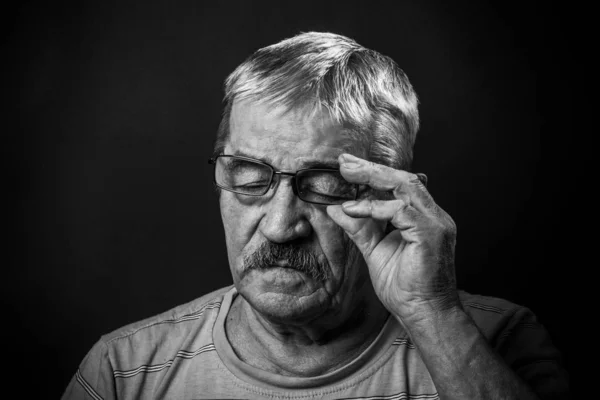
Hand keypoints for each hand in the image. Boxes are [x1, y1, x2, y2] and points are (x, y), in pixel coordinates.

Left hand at [327, 153, 460, 324]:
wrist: (423, 313)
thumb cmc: (404, 287)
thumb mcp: (374, 251)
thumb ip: (359, 228)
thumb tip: (335, 209)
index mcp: (423, 218)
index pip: (400, 185)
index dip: (374, 173)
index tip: (348, 166)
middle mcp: (433, 216)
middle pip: (403, 179)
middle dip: (372, 168)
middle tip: (345, 162)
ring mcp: (436, 223)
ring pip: (405, 186)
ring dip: (374, 178)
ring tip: (348, 174)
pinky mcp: (431, 233)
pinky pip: (400, 210)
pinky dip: (374, 207)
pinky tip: (353, 209)